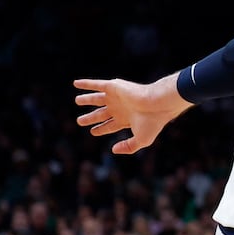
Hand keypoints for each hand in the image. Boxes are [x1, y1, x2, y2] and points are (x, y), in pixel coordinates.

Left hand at [74, 74, 192, 155]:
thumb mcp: (142, 140)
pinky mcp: (114, 87)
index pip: (110, 125)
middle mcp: (120, 108)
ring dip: (87, 100)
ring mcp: (116, 97)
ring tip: (77, 101)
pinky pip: (96, 84)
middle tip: (79, 121)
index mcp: (126, 120)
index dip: (101, 129)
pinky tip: (76, 84)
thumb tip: (113, 150)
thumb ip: (128, 147)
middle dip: (90, 118)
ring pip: (97, 99)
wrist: (157, 103)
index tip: (93, 131)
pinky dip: (86, 84)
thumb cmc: (152, 122)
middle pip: (101, 114)